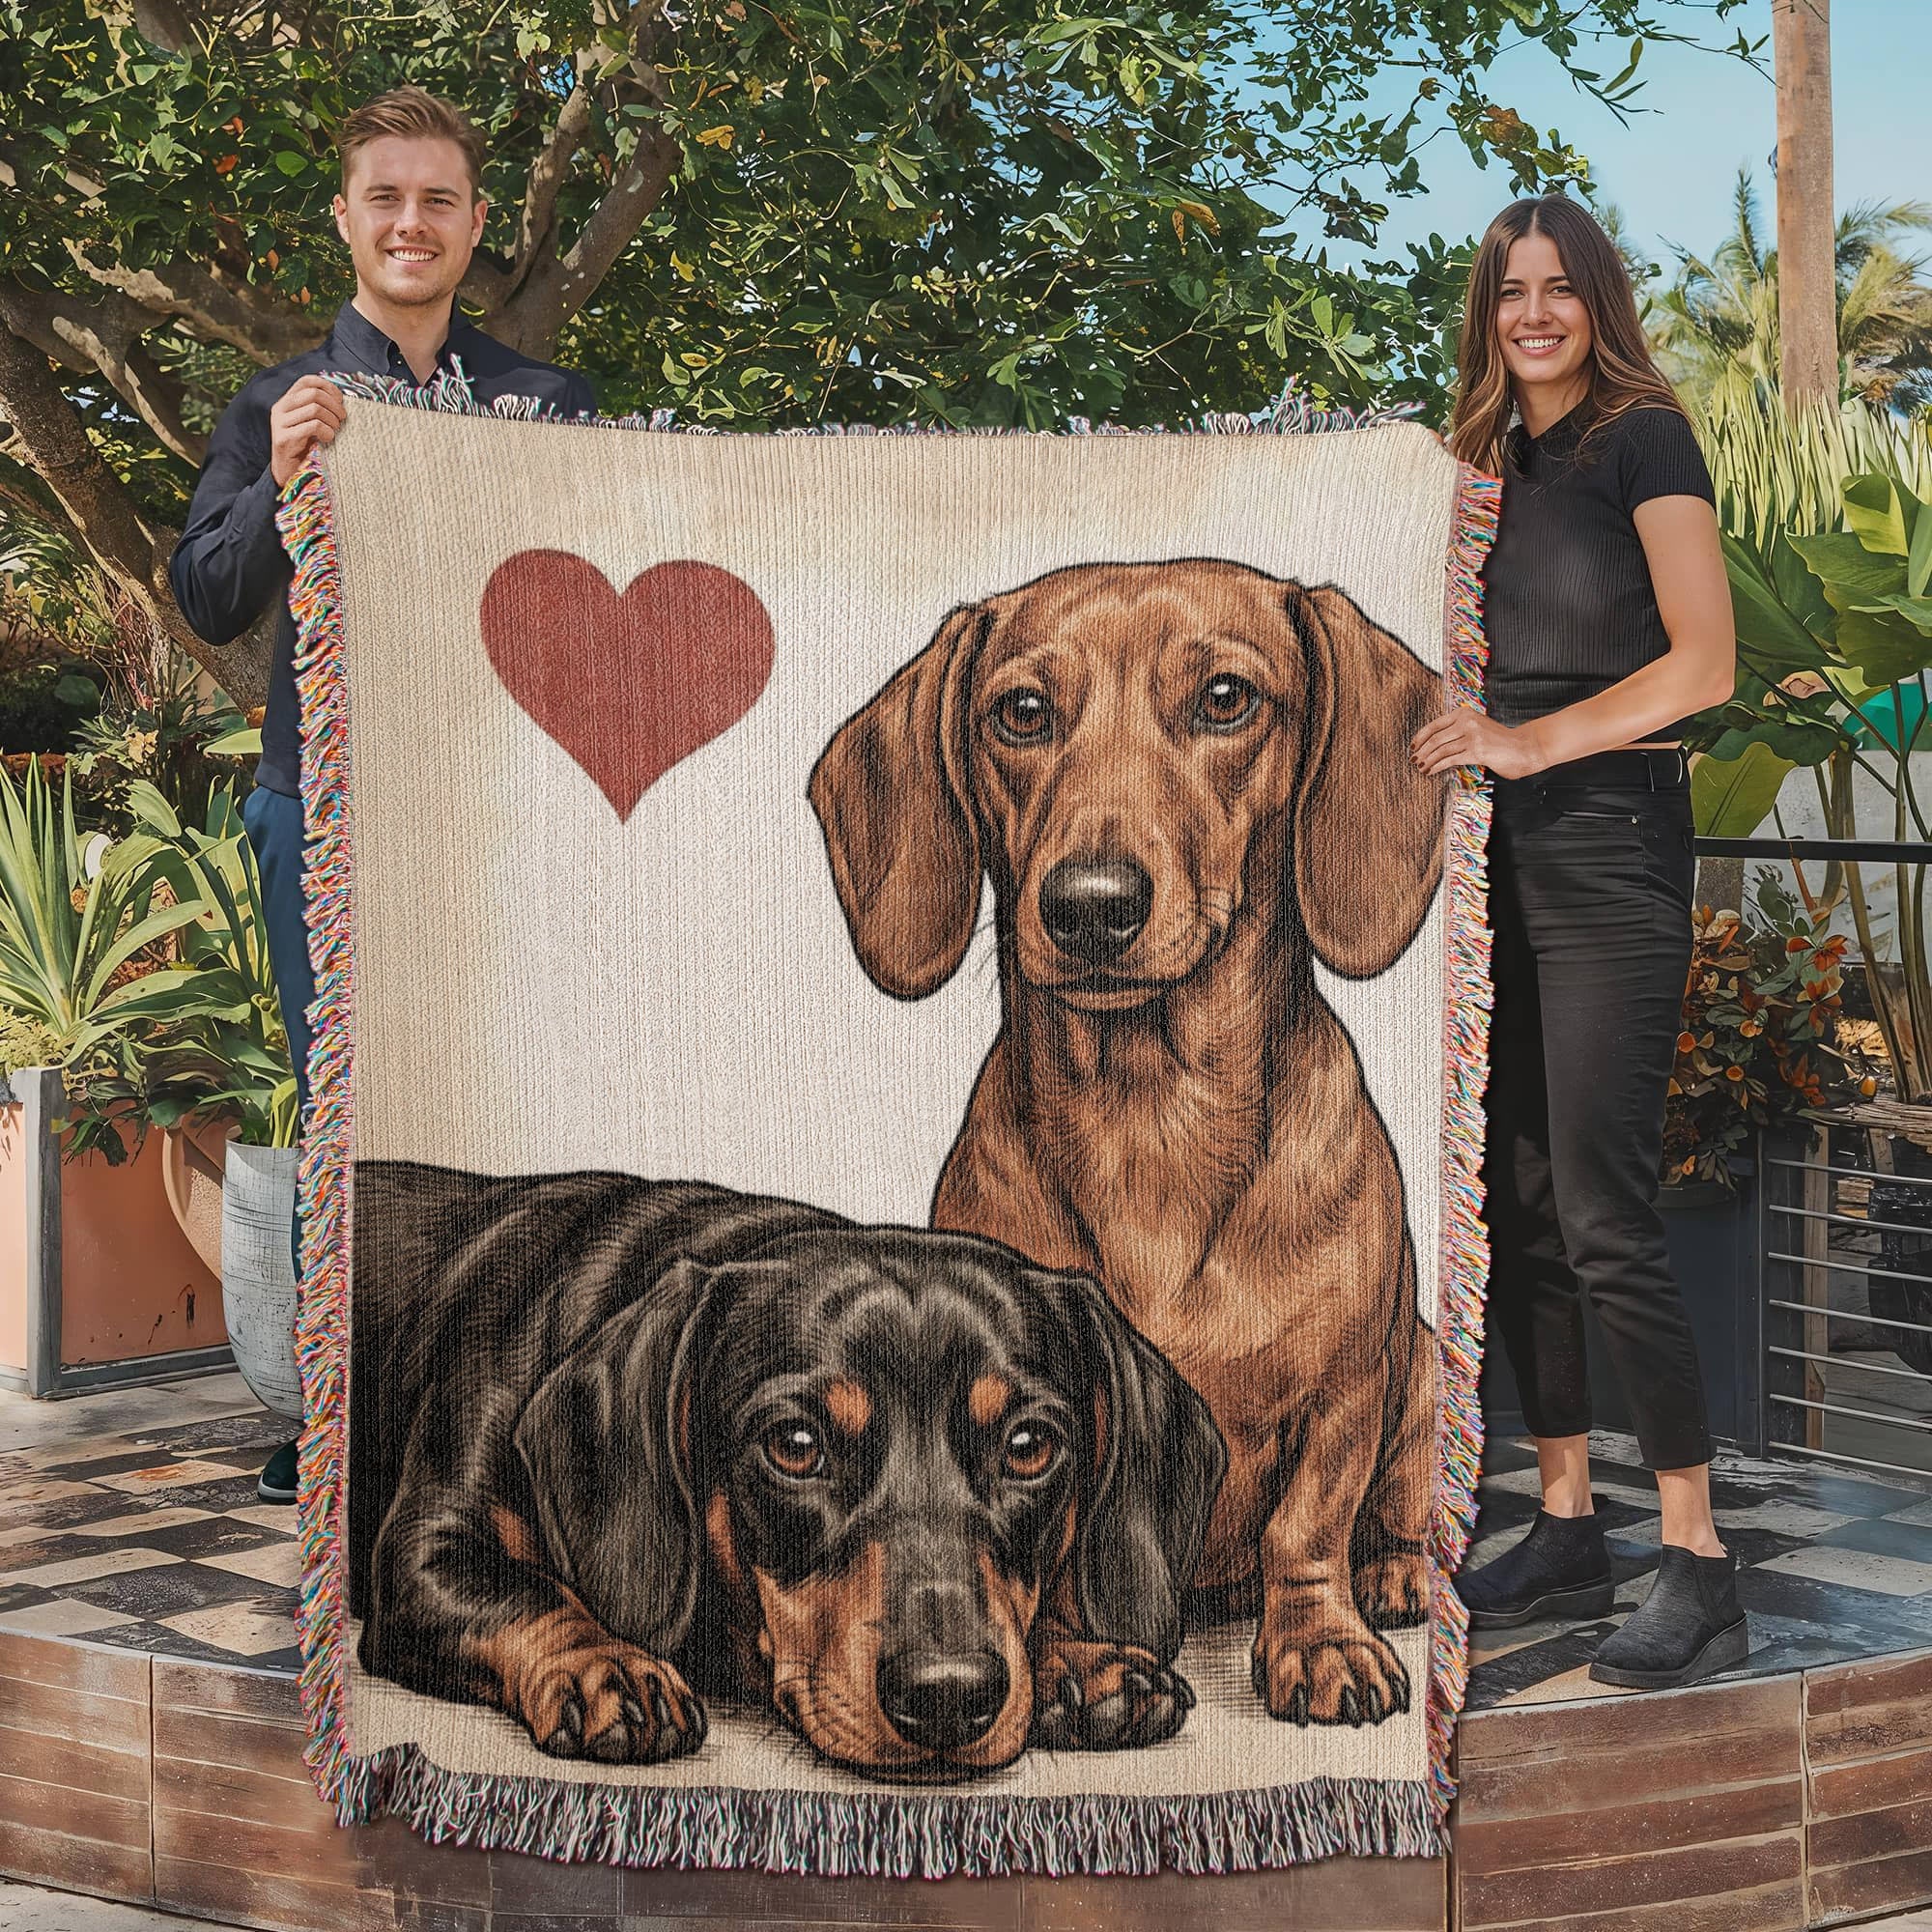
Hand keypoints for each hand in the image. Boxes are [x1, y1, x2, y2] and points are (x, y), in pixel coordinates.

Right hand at [269, 376, 347, 487]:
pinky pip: (312, 426)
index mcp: (287, 401)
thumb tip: (342, 399)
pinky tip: (328, 439)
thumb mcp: (312, 423)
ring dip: (332, 420)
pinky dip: (326, 432)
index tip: (340, 400)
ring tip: (335, 430)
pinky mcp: (283, 439)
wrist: (289, 473)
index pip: (306, 381)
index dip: (327, 386)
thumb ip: (320, 408)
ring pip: (314, 409)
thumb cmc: (306, 447)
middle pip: (313, 394)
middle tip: (341, 419)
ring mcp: (280, 423)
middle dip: (334, 405)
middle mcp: (280, 409)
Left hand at [1410, 706, 1546, 779]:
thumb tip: (1435, 744)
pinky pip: (1450, 759)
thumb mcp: (1477, 728)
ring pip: (1440, 749)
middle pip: (1435, 738)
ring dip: (1427, 760)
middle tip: (1414, 760)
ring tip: (1421, 767)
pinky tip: (1431, 771)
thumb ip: (1459, 731)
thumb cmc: (1500, 740)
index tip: (1412, 746)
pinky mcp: (1476, 751)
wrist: (1524, 747)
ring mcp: (1472, 736)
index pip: (1435, 724)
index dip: (1420, 737)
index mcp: (1465, 714)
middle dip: (1421, 751)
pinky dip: (1437, 766)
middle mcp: (1467, 722)